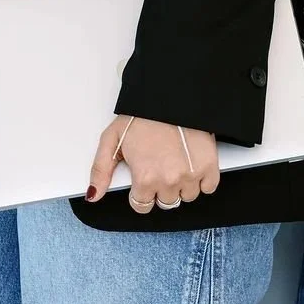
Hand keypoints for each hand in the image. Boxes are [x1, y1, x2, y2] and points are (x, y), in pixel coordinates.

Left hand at [86, 117, 219, 212]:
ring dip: (182, 185)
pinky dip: (202, 180)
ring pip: (187, 197)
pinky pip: (208, 188)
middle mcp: (168, 180)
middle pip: (165, 202)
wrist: (171, 98)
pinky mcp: (210, 167)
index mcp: (144, 177)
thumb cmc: (142, 116)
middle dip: (161, 189)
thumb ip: (100, 170)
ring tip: (176, 165)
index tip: (144, 182)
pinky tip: (192, 165)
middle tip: (160, 168)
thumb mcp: (112, 139)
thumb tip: (94, 195)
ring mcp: (191, 176)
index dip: (141, 194)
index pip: (142, 206)